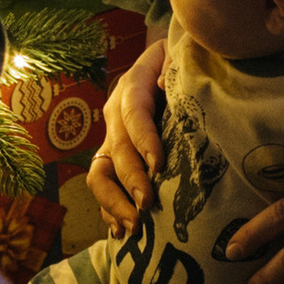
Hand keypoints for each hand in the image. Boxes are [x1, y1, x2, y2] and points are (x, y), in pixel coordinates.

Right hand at [87, 36, 166, 225]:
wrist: (171, 61)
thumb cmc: (183, 59)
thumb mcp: (182, 51)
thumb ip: (176, 63)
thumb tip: (165, 82)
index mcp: (131, 86)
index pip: (133, 113)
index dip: (144, 140)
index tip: (159, 166)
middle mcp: (115, 114)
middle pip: (115, 150)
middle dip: (130, 179)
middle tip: (148, 205)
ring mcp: (111, 138)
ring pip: (99, 173)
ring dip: (114, 202)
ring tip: (135, 226)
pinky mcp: (114, 158)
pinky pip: (105, 187)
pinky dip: (110, 210)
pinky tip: (121, 232)